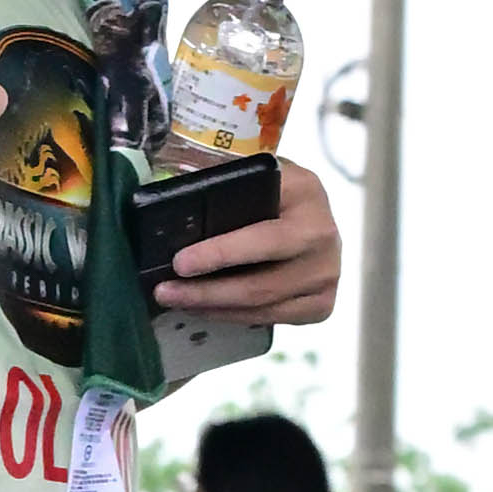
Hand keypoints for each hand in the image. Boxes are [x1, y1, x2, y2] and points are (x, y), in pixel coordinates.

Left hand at [144, 152, 341, 324]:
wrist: (307, 209)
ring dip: (213, 307)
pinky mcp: (323, 303)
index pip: (261, 234)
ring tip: (175, 301)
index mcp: (306, 193)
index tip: (179, 262)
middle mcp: (324, 236)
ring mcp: (327, 274)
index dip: (220, 252)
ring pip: (263, 305)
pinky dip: (234, 317)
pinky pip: (272, 318)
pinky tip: (205, 309)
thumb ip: (219, 181)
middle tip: (165, 291)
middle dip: (207, 291)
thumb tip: (166, 202)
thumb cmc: (267, 189)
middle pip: (261, 281)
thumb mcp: (250, 173)